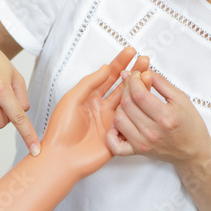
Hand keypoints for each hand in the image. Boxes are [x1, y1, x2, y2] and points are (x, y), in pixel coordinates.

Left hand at [40, 47, 149, 178]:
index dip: (119, 63)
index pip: (107, 77)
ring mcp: (111, 121)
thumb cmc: (61, 129)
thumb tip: (106, 67)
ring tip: (149, 73)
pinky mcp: (118, 135)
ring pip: (129, 101)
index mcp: (89, 98)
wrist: (62, 158)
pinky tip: (149, 96)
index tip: (131, 52)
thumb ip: (89, 83)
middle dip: (133, 72)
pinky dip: (141, 108)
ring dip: (139, 87)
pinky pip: (132, 120)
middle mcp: (102, 108)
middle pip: (121, 87)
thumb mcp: (72, 100)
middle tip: (145, 60)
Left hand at [107, 68, 210, 169]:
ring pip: (119, 119)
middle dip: (126, 89)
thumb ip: (161, 83)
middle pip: (127, 105)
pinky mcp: (138, 151)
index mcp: (165, 117)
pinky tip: (118, 123)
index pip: (139, 94)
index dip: (133, 81)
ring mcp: (143, 143)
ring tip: (128, 101)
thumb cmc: (190, 125)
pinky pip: (115, 144)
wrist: (194, 151)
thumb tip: (144, 72)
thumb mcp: (181, 99)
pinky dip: (112, 133)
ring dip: (120, 106)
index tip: (134, 75)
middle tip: (130, 83)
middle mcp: (152, 132)